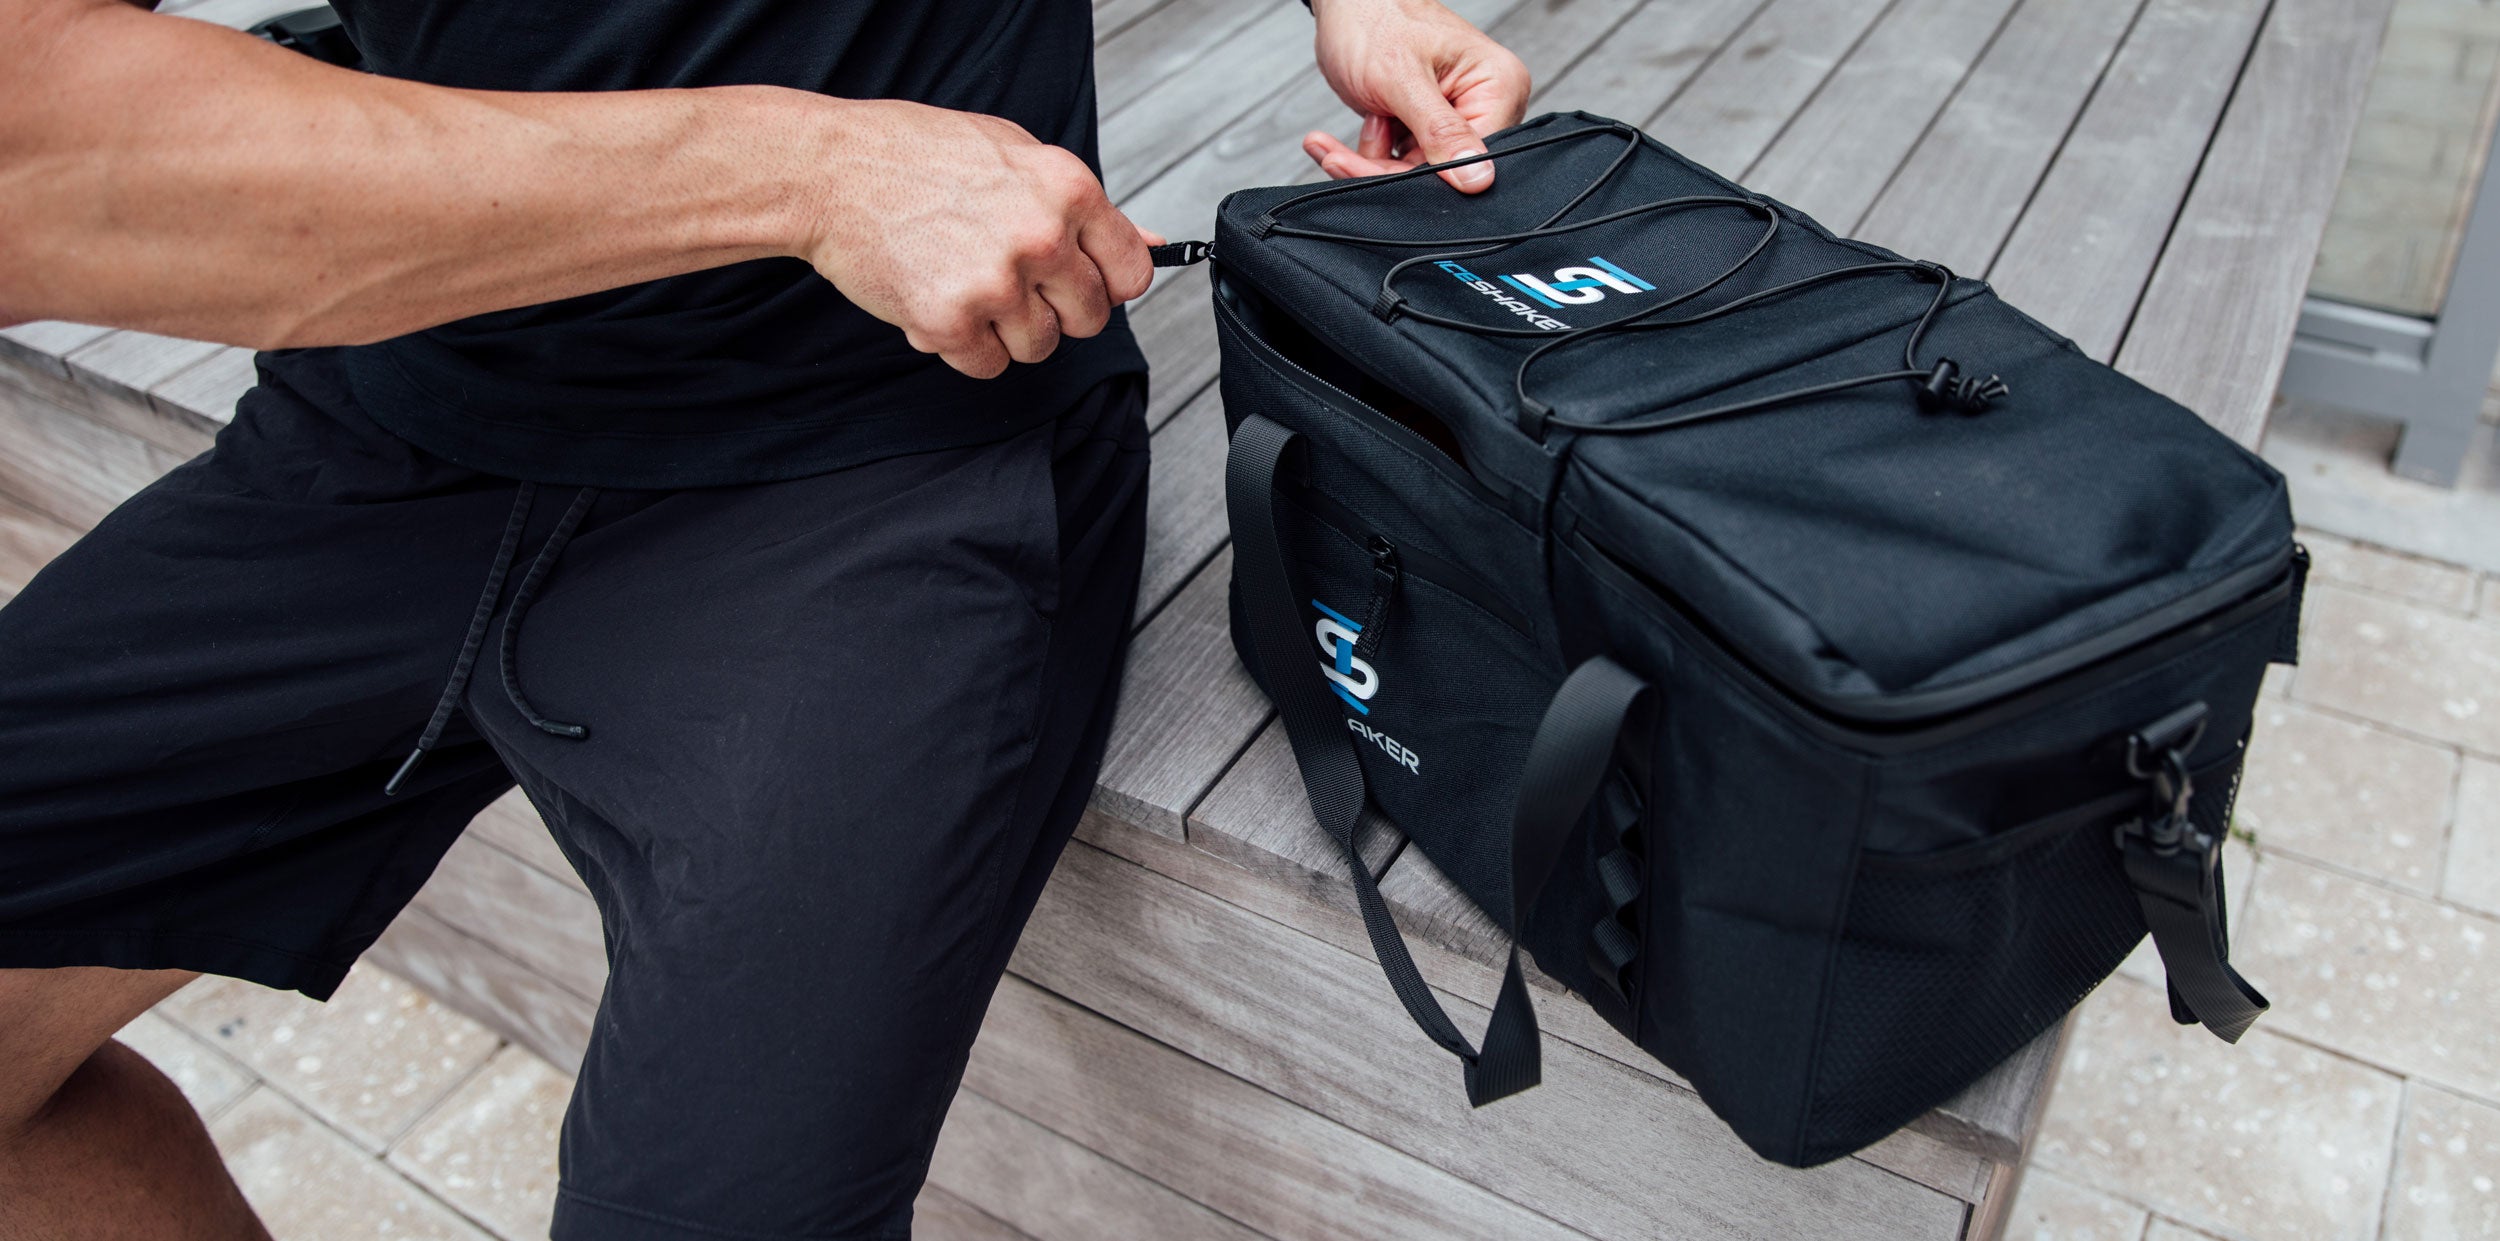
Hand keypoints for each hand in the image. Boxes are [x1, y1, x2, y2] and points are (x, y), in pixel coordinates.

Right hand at [798, 100, 1157, 378]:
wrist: (829, 171)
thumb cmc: (915, 155)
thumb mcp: (1016, 153)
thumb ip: (1087, 208)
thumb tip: (1152, 244)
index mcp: (1067, 190)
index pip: (1131, 273)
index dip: (1105, 284)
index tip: (1077, 280)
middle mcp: (1041, 238)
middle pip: (1089, 318)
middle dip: (1054, 309)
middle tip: (1007, 279)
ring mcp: (996, 283)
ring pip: (1039, 347)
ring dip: (1005, 330)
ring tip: (964, 281)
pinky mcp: (951, 322)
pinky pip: (987, 364)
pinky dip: (964, 346)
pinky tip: (937, 298)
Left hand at [1303, 0, 1530, 192]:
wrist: (1345, 3)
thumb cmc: (1374, 20)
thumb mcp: (1402, 78)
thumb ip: (1439, 131)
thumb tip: (1478, 180)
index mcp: (1499, 85)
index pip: (1476, 158)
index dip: (1425, 175)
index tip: (1371, 172)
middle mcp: (1487, 103)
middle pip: (1442, 171)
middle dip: (1385, 168)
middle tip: (1338, 158)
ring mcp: (1457, 117)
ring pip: (1416, 172)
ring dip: (1371, 161)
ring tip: (1346, 133)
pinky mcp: (1429, 126)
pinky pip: (1402, 161)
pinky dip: (1370, 155)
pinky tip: (1346, 137)